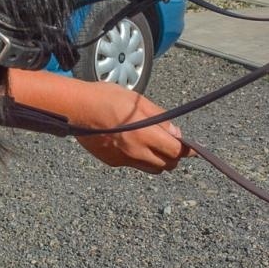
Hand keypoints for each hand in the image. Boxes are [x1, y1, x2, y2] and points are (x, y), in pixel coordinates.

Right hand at [70, 82, 189, 172]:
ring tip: (152, 146)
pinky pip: (133, 165)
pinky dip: (137, 158)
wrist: (75, 108)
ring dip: (157, 161)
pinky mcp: (112, 162)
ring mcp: (123, 159)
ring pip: (152, 169)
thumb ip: (159, 117)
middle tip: (170, 144)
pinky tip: (129, 144)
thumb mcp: (137, 100)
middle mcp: (136, 151)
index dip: (187, 150)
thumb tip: (176, 132)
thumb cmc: (105, 98)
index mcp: (145, 134)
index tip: (193, 149)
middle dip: (173, 156)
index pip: (176, 151)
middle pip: (167, 165)